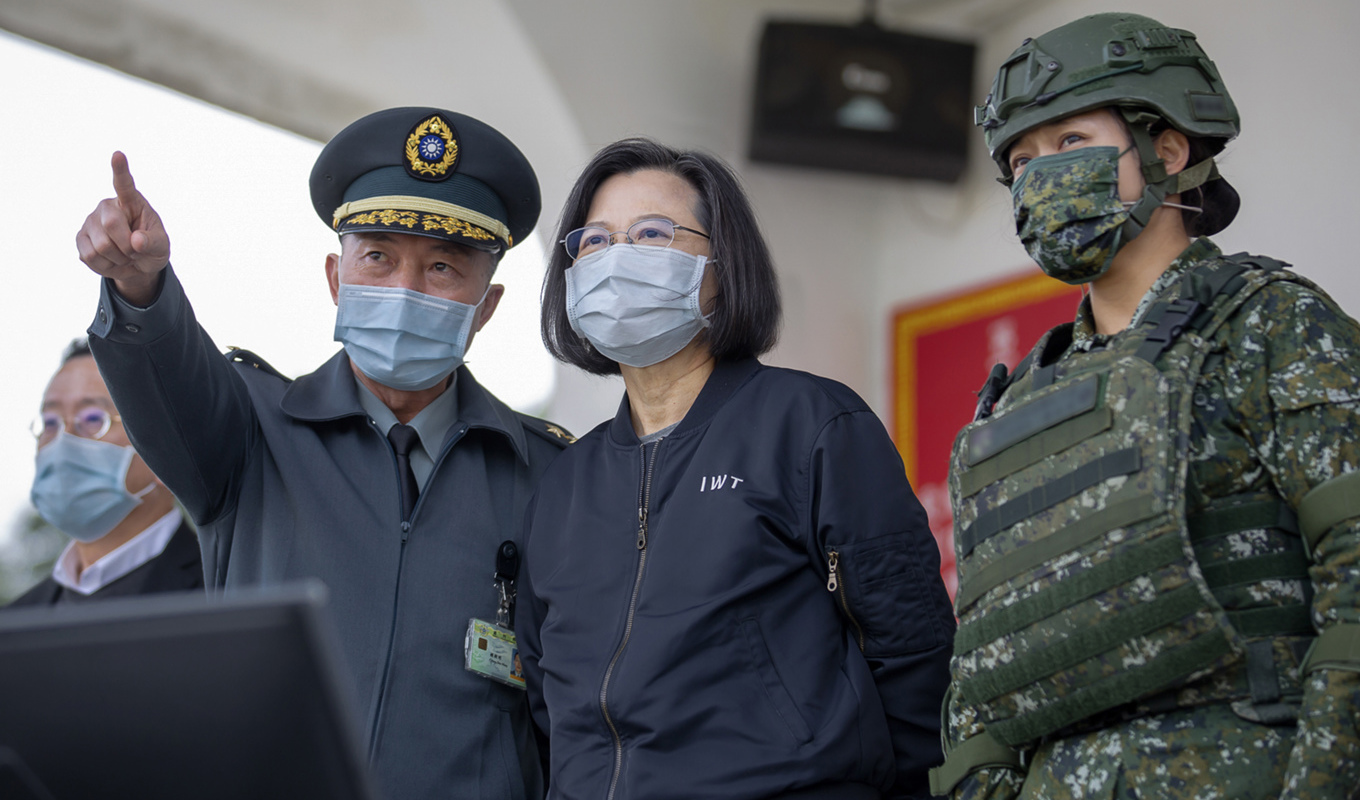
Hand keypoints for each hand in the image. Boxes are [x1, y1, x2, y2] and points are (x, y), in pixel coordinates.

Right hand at [76, 151, 169, 304]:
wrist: (137, 265)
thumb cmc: (151, 248)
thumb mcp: (161, 246)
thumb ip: (153, 242)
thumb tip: (136, 241)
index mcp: (131, 202)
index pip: (124, 184)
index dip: (120, 170)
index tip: (118, 154)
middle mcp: (107, 206)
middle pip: (111, 224)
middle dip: (127, 246)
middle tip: (135, 251)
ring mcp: (90, 221)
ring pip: (100, 246)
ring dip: (118, 259)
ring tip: (124, 255)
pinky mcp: (80, 238)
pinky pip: (90, 257)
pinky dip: (106, 266)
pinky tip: (112, 260)